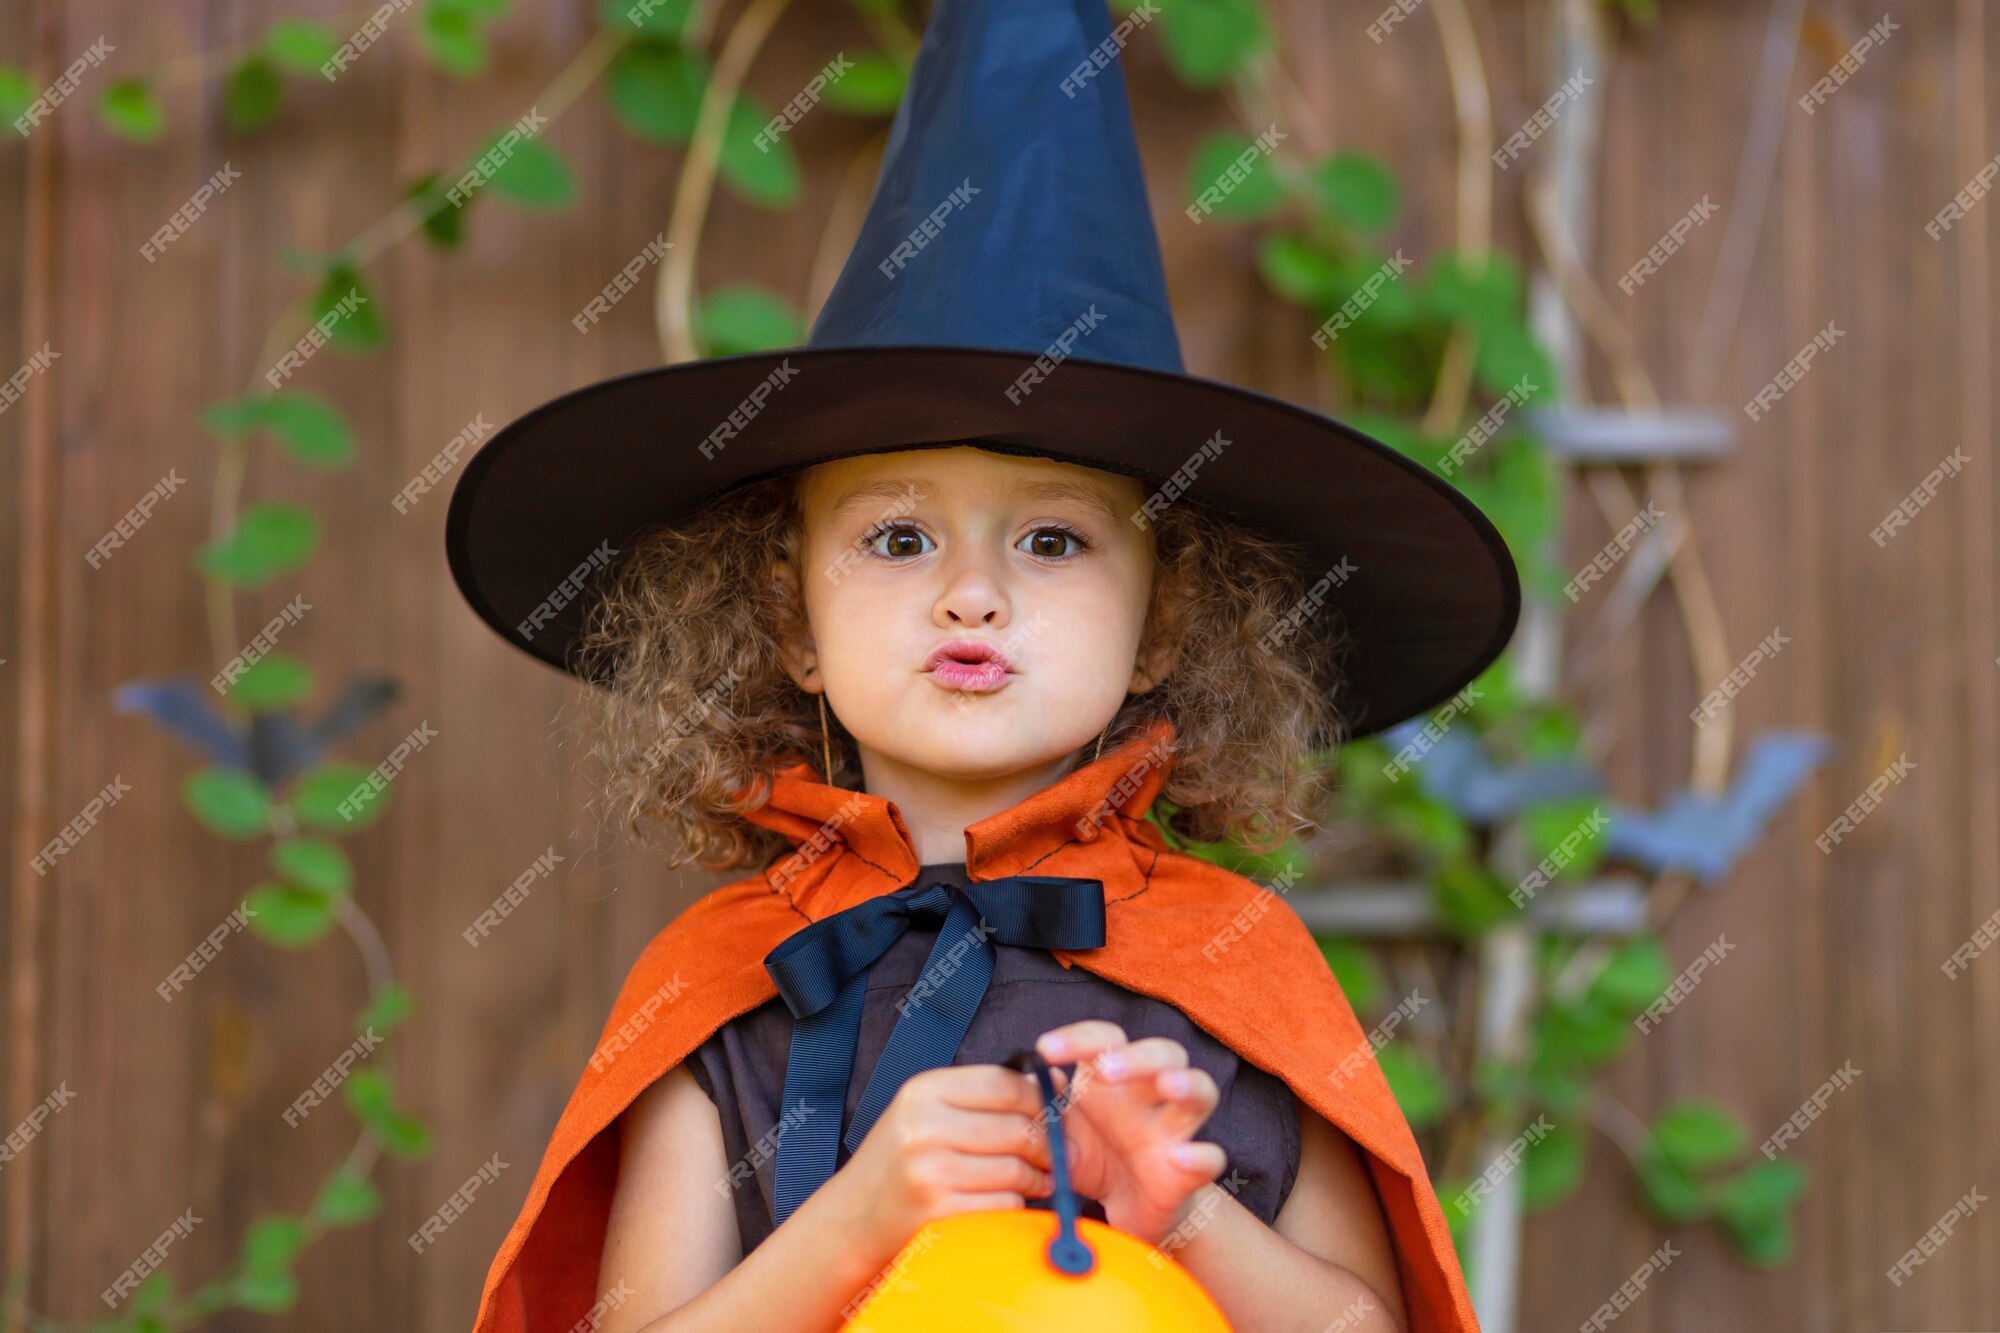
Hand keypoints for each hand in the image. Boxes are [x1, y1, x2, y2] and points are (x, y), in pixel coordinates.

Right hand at [833, 1063, 1055, 1263]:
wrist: (852, 1217)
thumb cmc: (899, 1161)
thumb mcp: (926, 1111)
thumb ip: (982, 1096)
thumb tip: (1054, 1081)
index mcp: (924, 1091)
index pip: (1004, 1083)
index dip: (1040, 1098)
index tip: (1054, 1111)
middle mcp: (924, 1126)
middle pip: (1018, 1128)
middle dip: (1047, 1144)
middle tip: (1054, 1155)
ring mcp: (929, 1170)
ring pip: (1017, 1169)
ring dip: (1037, 1179)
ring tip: (1035, 1180)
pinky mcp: (938, 1211)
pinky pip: (1004, 1204)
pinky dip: (1016, 1205)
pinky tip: (1009, 1201)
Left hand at [1033, 1021, 1228, 1245]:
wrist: (1123, 1209)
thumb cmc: (1091, 1157)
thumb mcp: (1059, 1132)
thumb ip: (1039, 1108)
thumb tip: (1009, 1083)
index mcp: (1114, 1077)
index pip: (1106, 1037)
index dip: (1079, 1036)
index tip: (1046, 1048)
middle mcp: (1151, 1094)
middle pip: (1162, 1052)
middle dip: (1137, 1055)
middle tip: (1106, 1068)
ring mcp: (1175, 1129)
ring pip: (1200, 1089)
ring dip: (1186, 1083)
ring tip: (1167, 1086)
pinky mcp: (1189, 1170)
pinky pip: (1210, 1158)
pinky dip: (1201, 1156)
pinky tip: (1185, 1156)